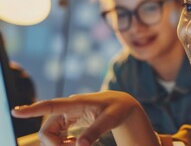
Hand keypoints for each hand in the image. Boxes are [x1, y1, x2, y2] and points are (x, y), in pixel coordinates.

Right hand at [12, 91, 157, 145]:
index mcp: (77, 103)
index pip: (52, 105)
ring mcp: (67, 114)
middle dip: (55, 145)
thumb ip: (95, 131)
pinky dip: (62, 143)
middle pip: (47, 130)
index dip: (33, 109)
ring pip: (50, 134)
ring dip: (58, 145)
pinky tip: (75, 143)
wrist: (121, 105)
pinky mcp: (68, 120)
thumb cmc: (117, 109)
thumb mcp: (110, 120)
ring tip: (77, 145)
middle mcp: (68, 107)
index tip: (16, 112)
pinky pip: (56, 134)